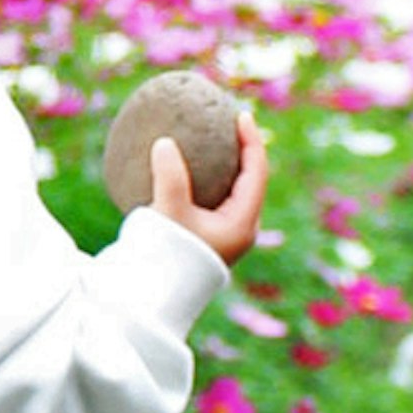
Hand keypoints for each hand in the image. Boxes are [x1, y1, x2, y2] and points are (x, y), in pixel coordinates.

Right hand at [151, 119, 268, 265]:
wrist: (156, 297)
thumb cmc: (167, 256)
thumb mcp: (168, 212)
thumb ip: (169, 176)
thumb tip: (165, 142)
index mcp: (242, 222)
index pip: (257, 171)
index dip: (252, 140)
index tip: (241, 115)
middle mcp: (240, 229)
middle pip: (251, 180)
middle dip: (242, 151)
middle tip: (228, 125)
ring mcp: (225, 236)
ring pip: (234, 192)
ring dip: (226, 167)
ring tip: (211, 142)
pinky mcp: (209, 240)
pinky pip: (216, 202)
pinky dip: (208, 182)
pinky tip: (188, 171)